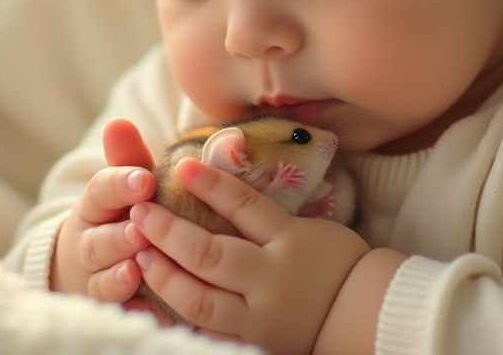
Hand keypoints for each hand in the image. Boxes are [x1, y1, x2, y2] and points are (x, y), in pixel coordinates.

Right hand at [50, 119, 155, 301]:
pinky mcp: (105, 306)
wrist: (89, 266)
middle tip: (141, 231)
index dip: (120, 185)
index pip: (101, 191)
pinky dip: (131, 311)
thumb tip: (119, 121)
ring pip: (101, 278)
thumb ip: (128, 158)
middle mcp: (88, 242)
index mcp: (95, 206)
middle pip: (98, 241)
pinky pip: (116, 311)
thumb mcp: (125, 186)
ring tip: (136, 271)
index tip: (145, 180)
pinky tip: (149, 311)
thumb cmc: (121, 214)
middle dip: (118, 237)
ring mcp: (93, 277)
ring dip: (118, 275)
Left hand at [129, 157, 370, 354]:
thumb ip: (265, 214)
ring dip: (164, 275)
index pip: (244, 206)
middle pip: (210, 253)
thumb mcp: (309, 227)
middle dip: (169, 231)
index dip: (211, 185)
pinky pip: (204, 332)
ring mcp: (259, 316)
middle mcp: (271, 279)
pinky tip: (150, 301)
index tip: (182, 166)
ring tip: (140, 254)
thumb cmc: (335, 261)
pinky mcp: (251, 341)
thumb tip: (217, 183)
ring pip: (199, 299)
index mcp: (290, 240)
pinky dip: (174, 318)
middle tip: (140, 211)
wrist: (362, 314)